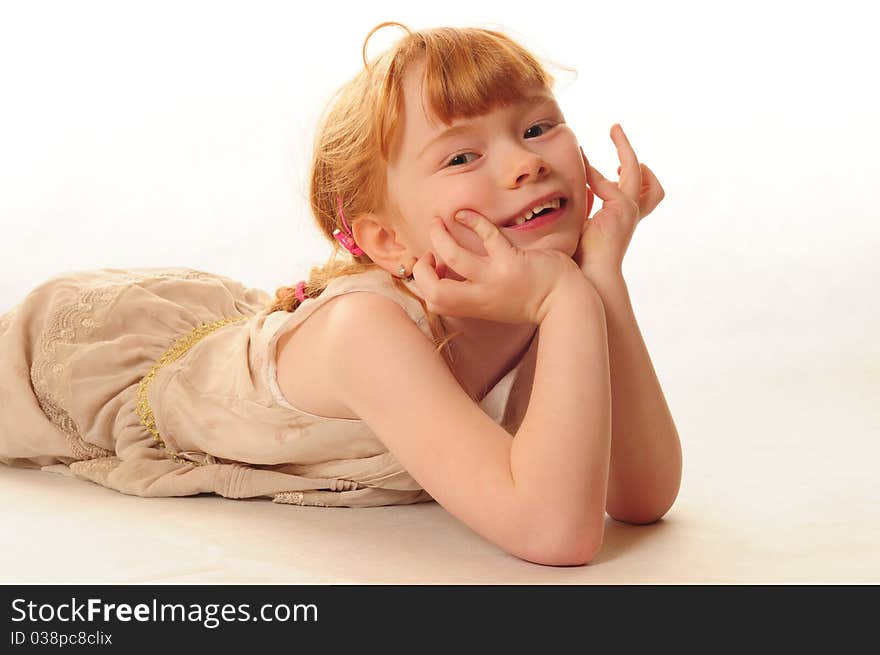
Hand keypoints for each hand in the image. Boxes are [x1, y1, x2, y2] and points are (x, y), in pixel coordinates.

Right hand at [411, 210, 580, 324]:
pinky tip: (465, 214)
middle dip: (422, 269)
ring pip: (452, 257)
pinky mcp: (512, 263)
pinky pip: (485, 236)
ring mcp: (495, 280)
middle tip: (429, 251)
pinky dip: (471, 220)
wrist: (567, 304)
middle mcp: (480, 296)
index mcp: (475, 306)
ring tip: (437, 221)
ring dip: (439, 236)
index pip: (434, 304)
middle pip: (433, 292)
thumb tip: (458, 277)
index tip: (433, 268)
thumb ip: (478, 294)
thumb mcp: (499, 304)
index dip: (424, 285)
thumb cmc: (535, 300)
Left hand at [573, 124, 663, 276]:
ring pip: (641, 175)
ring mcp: (629, 210)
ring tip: (614, 131)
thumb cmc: (580, 260)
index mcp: (621, 219)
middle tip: (616, 133)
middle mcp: (630, 213)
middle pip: (649, 184)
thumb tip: (575, 195)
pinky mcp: (623, 208)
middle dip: (631, 156)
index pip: (627, 191)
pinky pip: (613, 181)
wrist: (589, 276)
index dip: (612, 174)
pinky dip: (598, 172)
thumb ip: (582, 209)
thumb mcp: (580, 227)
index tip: (595, 165)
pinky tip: (582, 161)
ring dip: (625, 150)